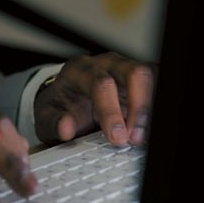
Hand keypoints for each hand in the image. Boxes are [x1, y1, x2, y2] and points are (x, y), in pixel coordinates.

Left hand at [34, 52, 154, 145]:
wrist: (66, 101)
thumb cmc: (59, 107)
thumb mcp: (46, 117)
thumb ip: (53, 123)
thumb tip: (65, 128)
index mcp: (80, 69)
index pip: (101, 84)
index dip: (110, 111)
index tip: (116, 137)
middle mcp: (106, 64)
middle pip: (134, 73)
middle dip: (139, 108)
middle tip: (135, 138)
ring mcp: (126, 69)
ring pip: (151, 77)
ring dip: (151, 109)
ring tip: (143, 137)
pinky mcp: (141, 81)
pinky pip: (157, 88)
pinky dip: (155, 109)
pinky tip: (148, 130)